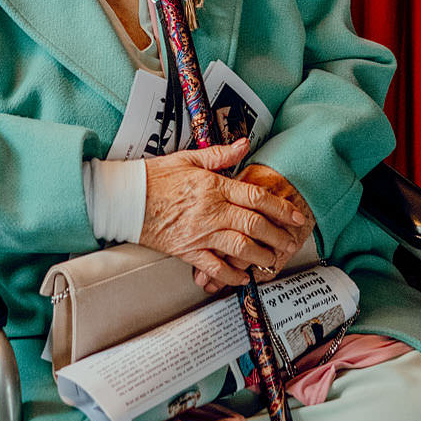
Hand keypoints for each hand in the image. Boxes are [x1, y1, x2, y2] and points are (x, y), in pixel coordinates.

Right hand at [138, 139, 308, 291]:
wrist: (125, 199)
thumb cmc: (154, 177)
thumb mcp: (188, 158)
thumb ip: (219, 155)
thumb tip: (244, 144)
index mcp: (213, 186)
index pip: (255, 196)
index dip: (280, 207)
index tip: (295, 216)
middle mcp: (211, 211)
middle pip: (254, 224)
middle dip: (277, 235)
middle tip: (290, 242)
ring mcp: (200, 233)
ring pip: (239, 247)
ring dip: (260, 256)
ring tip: (272, 260)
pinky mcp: (187, 250)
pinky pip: (214, 267)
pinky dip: (231, 275)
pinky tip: (242, 277)